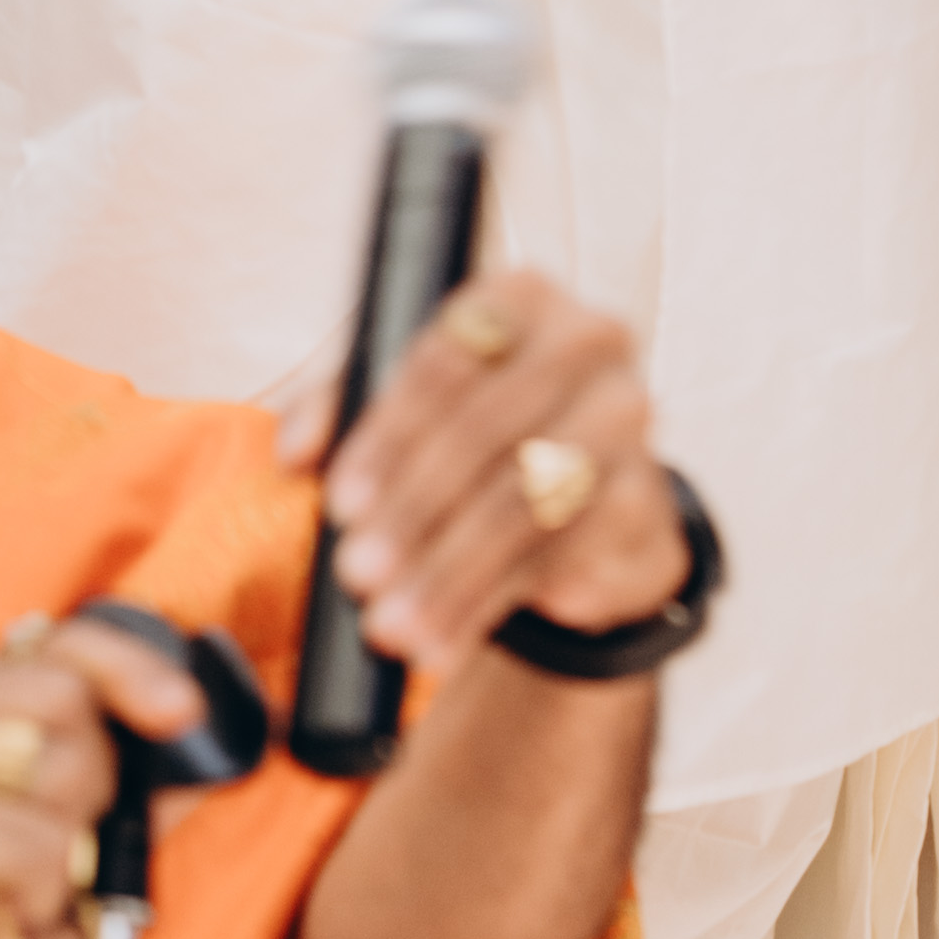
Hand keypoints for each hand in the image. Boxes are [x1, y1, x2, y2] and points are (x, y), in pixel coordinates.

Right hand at [0, 616, 212, 938]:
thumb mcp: (77, 824)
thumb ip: (139, 780)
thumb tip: (211, 753)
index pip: (66, 644)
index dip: (135, 670)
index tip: (183, 712)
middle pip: (74, 703)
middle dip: (97, 782)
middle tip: (58, 840)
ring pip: (67, 774)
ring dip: (71, 846)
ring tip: (24, 878)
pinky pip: (45, 848)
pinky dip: (47, 891)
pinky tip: (5, 907)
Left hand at [300, 271, 689, 677]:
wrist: (579, 500)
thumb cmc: (474, 433)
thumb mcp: (404, 406)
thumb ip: (342, 409)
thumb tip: (295, 449)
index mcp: (524, 295)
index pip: (455, 349)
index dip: (391, 430)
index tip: (341, 501)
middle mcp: (590, 341)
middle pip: (492, 425)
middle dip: (414, 507)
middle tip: (355, 571)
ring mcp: (626, 420)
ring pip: (528, 500)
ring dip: (448, 571)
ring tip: (388, 625)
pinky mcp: (643, 500)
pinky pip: (559, 557)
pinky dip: (488, 606)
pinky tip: (441, 642)